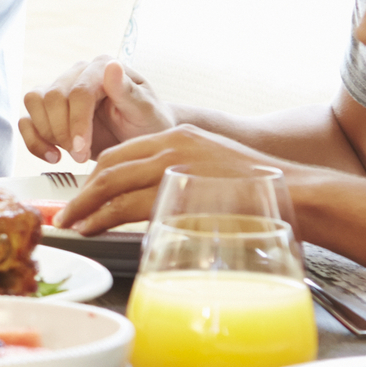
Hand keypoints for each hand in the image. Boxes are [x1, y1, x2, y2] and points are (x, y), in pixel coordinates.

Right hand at [20, 58, 173, 163]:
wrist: (141, 139)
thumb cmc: (148, 123)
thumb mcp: (145, 111)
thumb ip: (127, 91)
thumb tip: (111, 66)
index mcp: (102, 67)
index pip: (79, 91)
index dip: (77, 122)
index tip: (82, 148)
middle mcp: (78, 73)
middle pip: (53, 96)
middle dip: (63, 132)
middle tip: (81, 155)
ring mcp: (61, 89)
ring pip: (34, 102)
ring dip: (47, 133)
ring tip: (69, 154)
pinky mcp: (48, 110)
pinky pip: (26, 120)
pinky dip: (34, 141)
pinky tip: (53, 156)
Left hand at [55, 123, 317, 233]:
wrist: (298, 195)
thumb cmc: (262, 195)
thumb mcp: (215, 175)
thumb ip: (183, 184)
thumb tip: (159, 210)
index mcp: (180, 136)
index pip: (122, 153)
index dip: (96, 177)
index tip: (84, 197)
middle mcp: (172, 144)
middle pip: (109, 166)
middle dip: (82, 193)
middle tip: (66, 215)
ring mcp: (174, 164)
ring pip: (111, 184)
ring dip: (85, 207)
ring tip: (69, 226)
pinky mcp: (178, 188)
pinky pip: (126, 204)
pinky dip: (102, 218)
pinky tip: (91, 230)